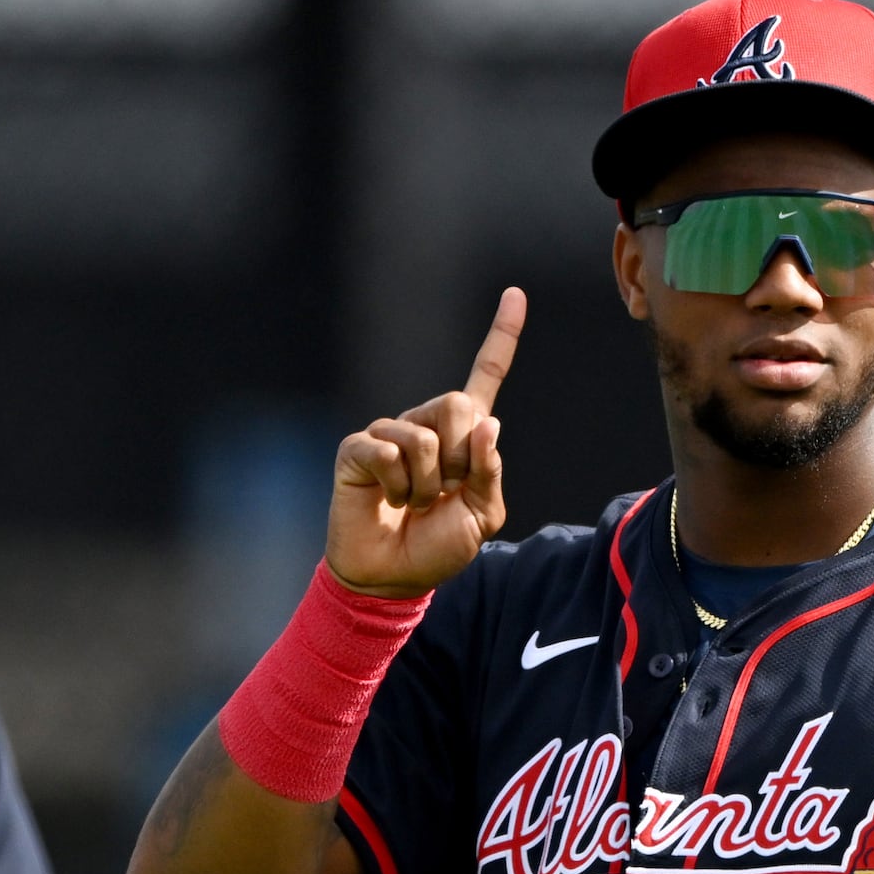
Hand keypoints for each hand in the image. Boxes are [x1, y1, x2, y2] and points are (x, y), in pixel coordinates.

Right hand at [328, 289, 521, 596]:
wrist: (394, 578)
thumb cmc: (438, 546)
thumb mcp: (482, 515)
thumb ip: (489, 472)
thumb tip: (487, 422)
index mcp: (461, 435)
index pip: (484, 376)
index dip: (502, 337)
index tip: (515, 294)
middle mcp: (425, 424)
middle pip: (456, 402)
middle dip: (459, 457)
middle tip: (445, 490)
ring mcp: (388, 434)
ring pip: (423, 436)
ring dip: (427, 484)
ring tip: (415, 503)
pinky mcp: (357, 450)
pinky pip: (386, 451)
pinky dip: (396, 485)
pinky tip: (388, 500)